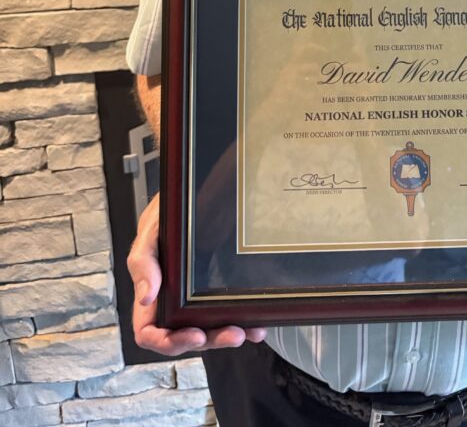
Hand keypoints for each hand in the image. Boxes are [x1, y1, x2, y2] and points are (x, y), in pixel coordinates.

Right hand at [127, 193, 266, 355]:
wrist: (194, 192)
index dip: (168, 342)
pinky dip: (241, 320)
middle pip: (185, 335)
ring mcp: (193, 296)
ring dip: (226, 335)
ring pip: (207, 329)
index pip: (150, 331)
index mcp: (151, 293)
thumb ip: (143, 262)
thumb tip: (146, 297)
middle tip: (231, 333)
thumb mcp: (151, 231)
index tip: (194, 334)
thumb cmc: (165, 214)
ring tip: (247, 331)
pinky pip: (224, 311)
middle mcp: (172, 300)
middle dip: (208, 340)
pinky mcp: (214, 286)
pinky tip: (255, 323)